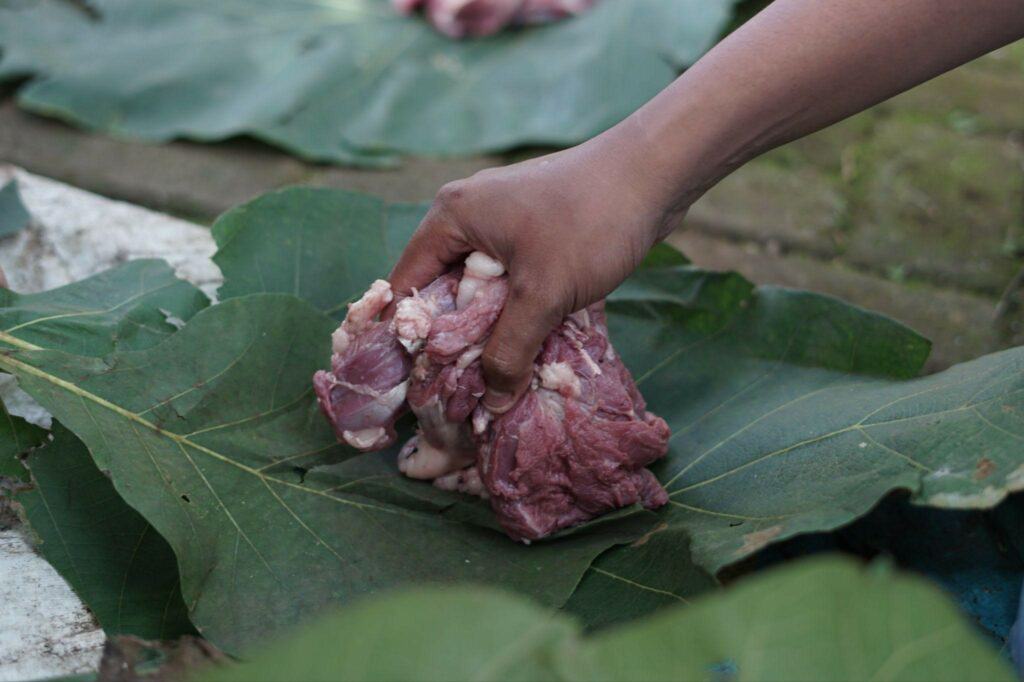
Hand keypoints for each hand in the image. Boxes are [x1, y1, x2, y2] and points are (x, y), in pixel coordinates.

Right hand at [389, 126, 686, 411]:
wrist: (655, 172)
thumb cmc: (589, 223)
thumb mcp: (542, 295)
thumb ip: (509, 350)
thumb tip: (490, 403)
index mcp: (451, 217)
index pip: (406, 286)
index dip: (409, 337)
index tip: (417, 383)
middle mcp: (467, 216)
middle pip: (442, 291)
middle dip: (453, 341)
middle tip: (460, 390)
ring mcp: (502, 222)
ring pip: (480, 290)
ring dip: (490, 331)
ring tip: (494, 378)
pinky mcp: (532, 231)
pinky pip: (510, 282)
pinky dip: (515, 313)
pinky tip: (527, 348)